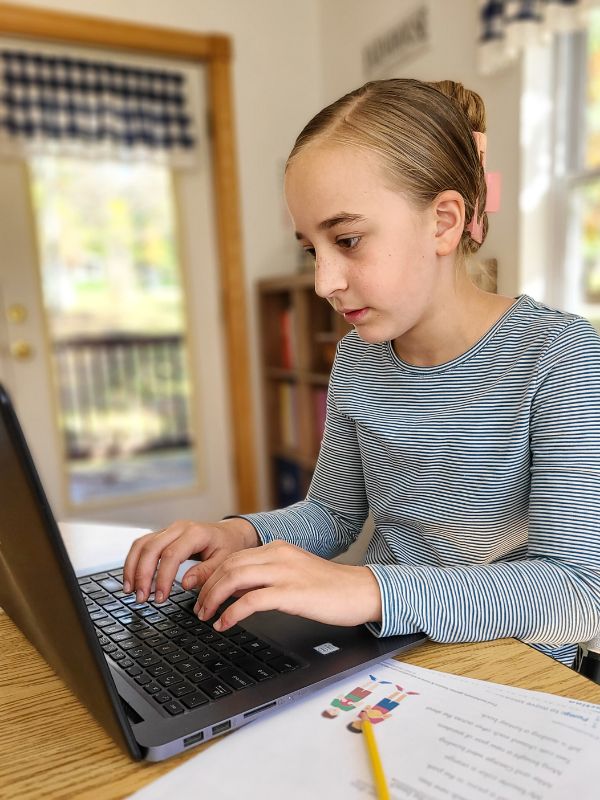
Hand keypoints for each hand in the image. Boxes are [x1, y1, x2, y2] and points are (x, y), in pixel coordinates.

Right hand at [122, 518, 258, 602]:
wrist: (229, 533)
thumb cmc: (228, 546)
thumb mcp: (225, 560)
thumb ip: (206, 572)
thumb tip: (185, 584)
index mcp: (195, 533)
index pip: (172, 555)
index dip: (163, 577)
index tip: (160, 597)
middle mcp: (178, 528)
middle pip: (151, 548)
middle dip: (142, 575)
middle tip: (141, 598)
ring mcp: (168, 530)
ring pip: (142, 544)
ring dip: (132, 568)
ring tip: (131, 591)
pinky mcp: (162, 535)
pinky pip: (142, 545)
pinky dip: (133, 562)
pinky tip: (132, 579)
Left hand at [194, 541, 382, 630]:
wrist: (360, 591)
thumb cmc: (330, 587)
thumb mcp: (293, 573)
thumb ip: (267, 575)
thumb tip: (238, 591)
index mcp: (277, 548)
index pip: (233, 557)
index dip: (212, 576)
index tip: (201, 593)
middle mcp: (277, 554)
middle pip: (228, 566)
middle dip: (207, 588)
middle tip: (198, 608)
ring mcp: (284, 572)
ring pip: (234, 578)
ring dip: (213, 599)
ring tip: (205, 616)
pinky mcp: (291, 593)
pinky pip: (251, 600)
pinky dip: (231, 613)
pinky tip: (224, 624)